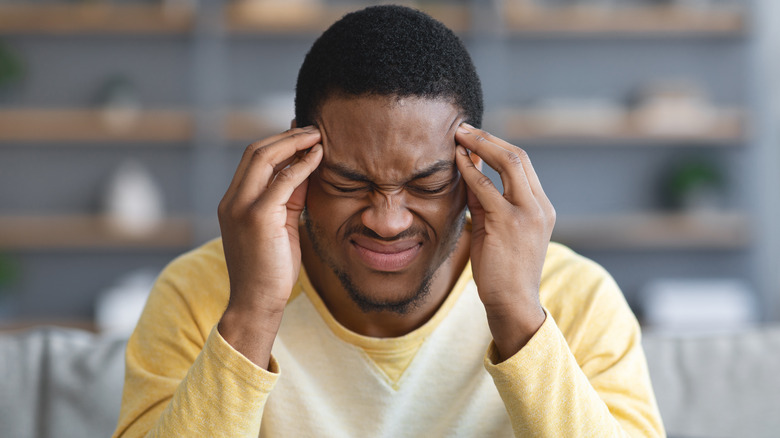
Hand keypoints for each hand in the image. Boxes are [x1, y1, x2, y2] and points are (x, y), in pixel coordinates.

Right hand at [217, 126, 322, 367]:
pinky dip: (301, 164)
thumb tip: (306, 168)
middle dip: (286, 136)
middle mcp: (232, 201)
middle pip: (256, 151)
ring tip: (318, 136)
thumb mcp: (282, 226)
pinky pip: (282, 180)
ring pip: (264, 158)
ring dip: (294, 143)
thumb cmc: (271, 269)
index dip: (278, 142)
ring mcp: (241, 208)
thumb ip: (290, 197)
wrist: (256, 303)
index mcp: (233, 202)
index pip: (252, 160)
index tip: (301, 134)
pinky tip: (318, 157)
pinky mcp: (257, 217)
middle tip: (313, 129)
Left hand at [454, 123, 554, 360]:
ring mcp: (528, 214)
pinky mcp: (509, 223)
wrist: (512, 303)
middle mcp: (540, 206)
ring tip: (458, 136)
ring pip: (509, 164)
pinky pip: (487, 188)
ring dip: (480, 146)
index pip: (523, 164)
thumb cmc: (502, 270)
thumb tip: (467, 172)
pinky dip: (471, 171)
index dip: (497, 146)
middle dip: (489, 138)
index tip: (475, 137)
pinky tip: (456, 161)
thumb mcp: (496, 229)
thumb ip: (485, 202)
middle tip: (463, 128)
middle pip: (519, 157)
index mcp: (541, 207)